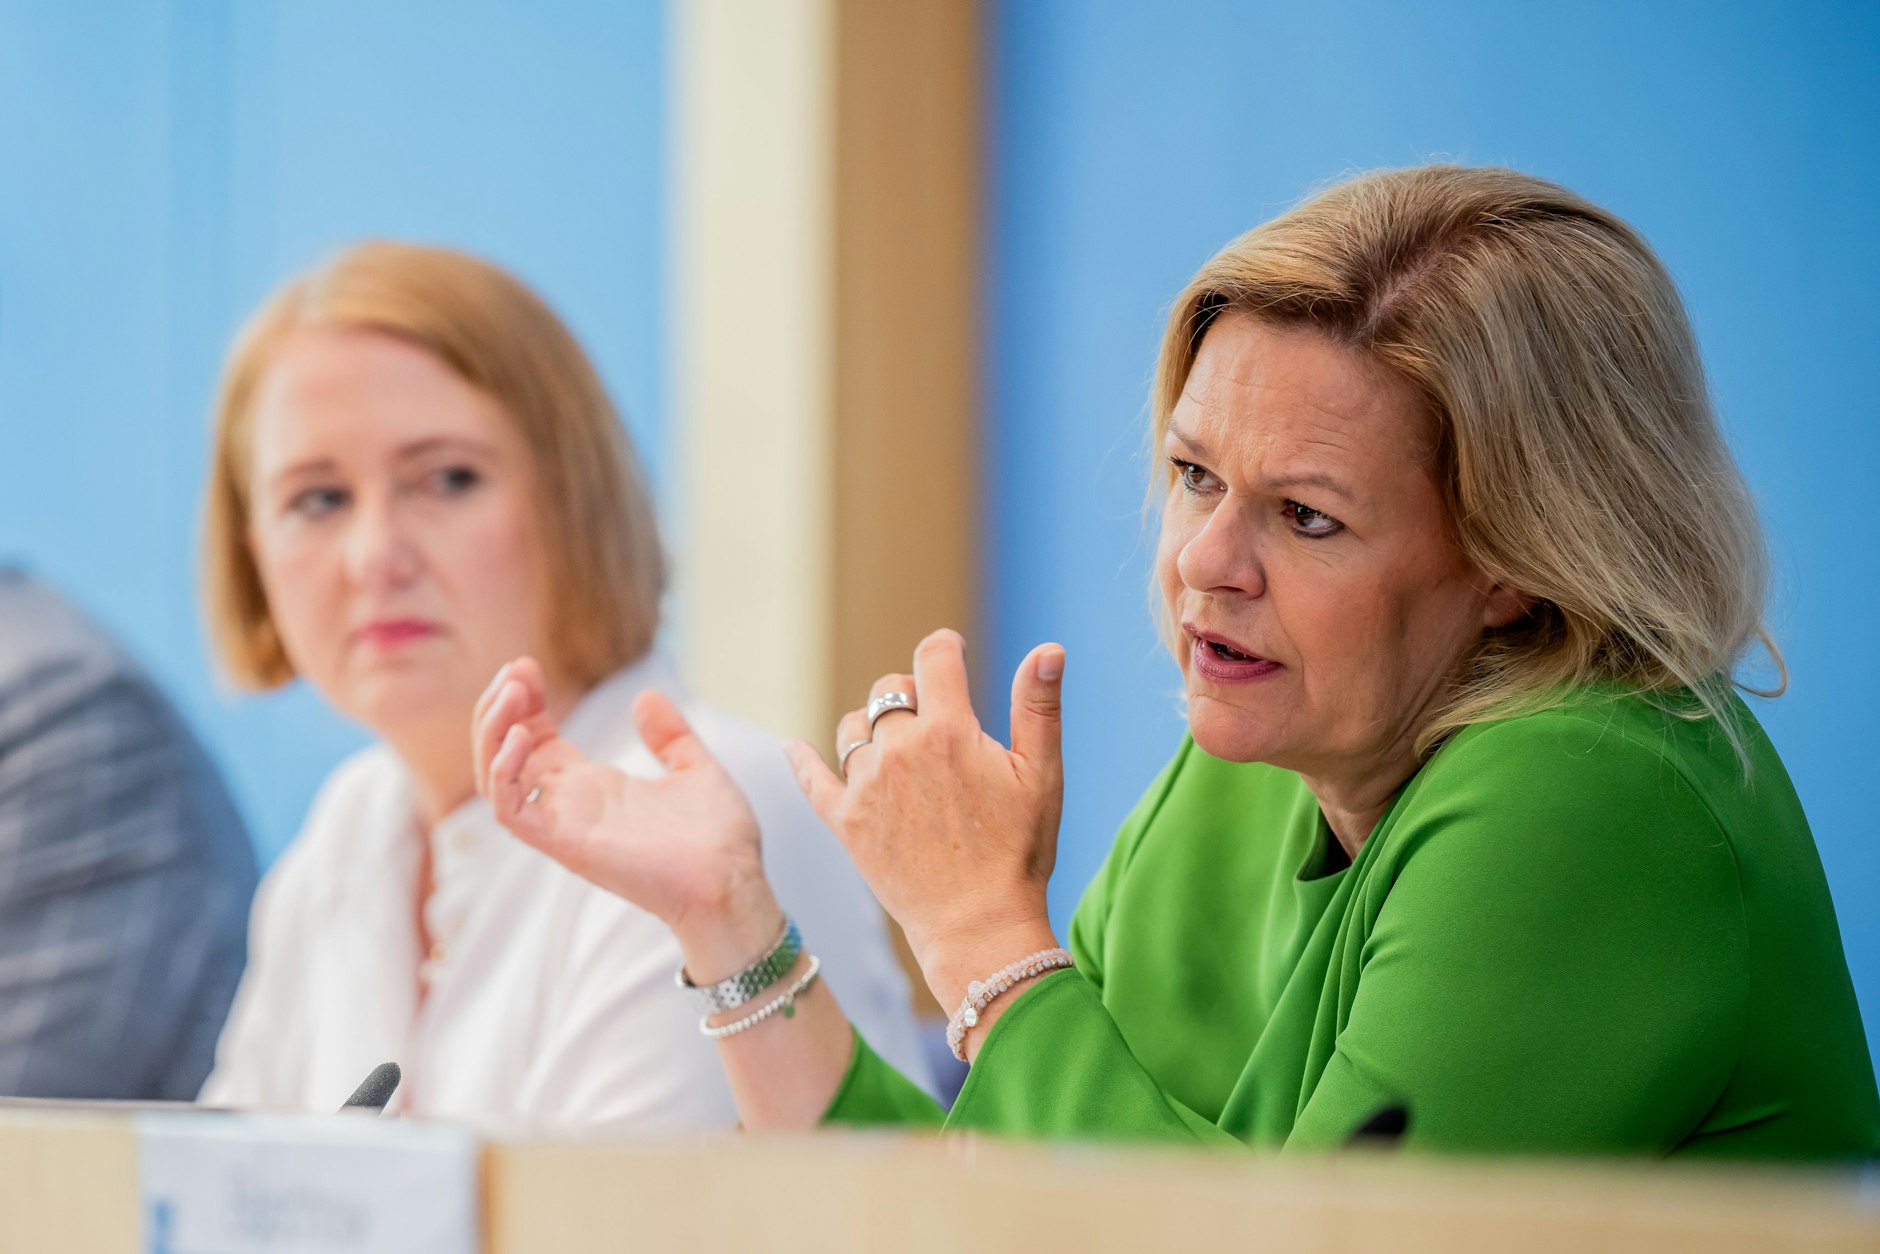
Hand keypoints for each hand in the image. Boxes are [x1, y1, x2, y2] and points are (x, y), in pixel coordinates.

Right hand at [472, 658, 781, 975]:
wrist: (734, 880)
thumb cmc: (720, 839)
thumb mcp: (695, 768)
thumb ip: (669, 735)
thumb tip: (646, 696)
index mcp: (595, 788)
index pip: (537, 741)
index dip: (526, 703)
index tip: (528, 666)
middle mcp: (570, 805)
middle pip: (507, 754)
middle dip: (500, 708)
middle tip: (515, 669)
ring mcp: (563, 825)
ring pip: (496, 779)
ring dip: (493, 732)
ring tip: (510, 691)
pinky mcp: (564, 844)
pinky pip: (510, 811)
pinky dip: (504, 772)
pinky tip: (521, 735)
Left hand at [785, 629, 1066, 1007]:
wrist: (977, 926)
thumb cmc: (1019, 852)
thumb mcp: (1041, 774)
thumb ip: (1039, 705)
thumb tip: (1050, 647)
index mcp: (949, 730)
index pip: (934, 657)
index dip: (945, 648)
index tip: (951, 653)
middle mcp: (899, 750)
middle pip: (890, 690)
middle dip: (913, 694)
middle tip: (937, 721)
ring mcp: (866, 786)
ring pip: (854, 727)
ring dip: (873, 728)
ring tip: (897, 749)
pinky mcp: (845, 822)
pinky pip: (812, 779)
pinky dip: (802, 761)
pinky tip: (792, 748)